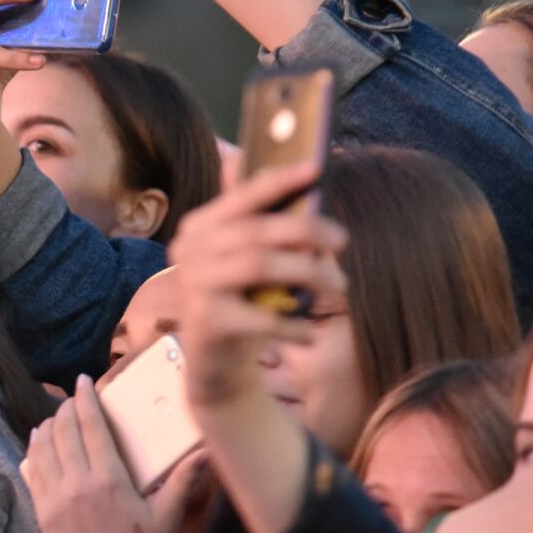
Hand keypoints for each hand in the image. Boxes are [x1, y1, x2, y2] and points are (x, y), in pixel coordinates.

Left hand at [21, 379, 206, 532]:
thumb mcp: (166, 514)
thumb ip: (185, 479)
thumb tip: (207, 450)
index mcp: (109, 478)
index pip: (90, 425)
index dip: (84, 399)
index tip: (82, 382)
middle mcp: (78, 484)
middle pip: (63, 431)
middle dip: (65, 409)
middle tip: (71, 400)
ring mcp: (56, 500)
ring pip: (43, 449)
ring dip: (47, 428)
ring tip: (54, 420)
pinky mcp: (42, 515)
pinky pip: (33, 474)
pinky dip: (34, 453)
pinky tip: (39, 446)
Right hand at [167, 162, 349, 413]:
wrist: (214, 363)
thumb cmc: (242, 301)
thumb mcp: (245, 258)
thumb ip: (263, 221)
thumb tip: (305, 176)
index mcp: (199, 227)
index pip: (242, 196)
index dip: (280, 180)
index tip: (316, 168)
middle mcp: (190, 251)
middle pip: (257, 230)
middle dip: (306, 230)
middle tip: (343, 238)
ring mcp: (195, 285)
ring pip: (261, 265)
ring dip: (308, 272)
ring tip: (338, 285)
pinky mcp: (207, 322)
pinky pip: (261, 318)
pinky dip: (293, 325)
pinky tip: (309, 333)